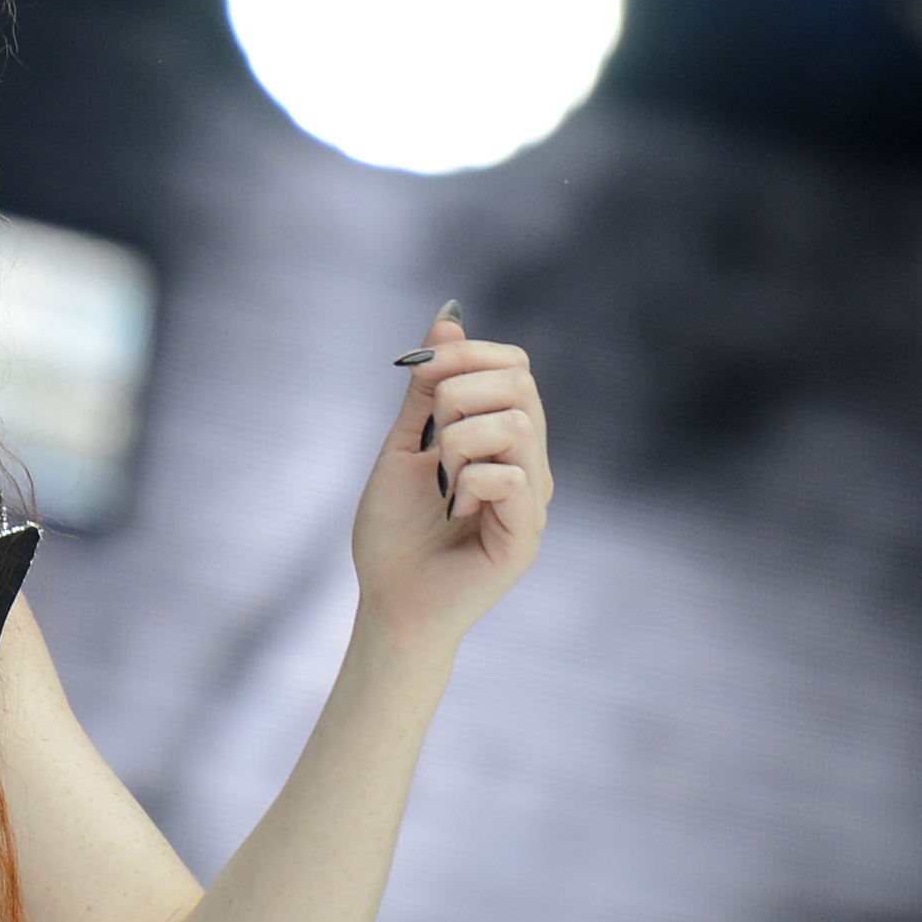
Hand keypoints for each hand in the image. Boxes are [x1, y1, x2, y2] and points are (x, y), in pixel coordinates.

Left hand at [355, 302, 550, 651]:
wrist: (388, 602)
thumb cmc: (395, 532)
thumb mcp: (404, 445)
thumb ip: (429, 389)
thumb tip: (447, 319)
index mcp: (503, 438)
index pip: (515, 365)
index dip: (469, 355)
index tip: (422, 376)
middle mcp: (528, 463)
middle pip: (520, 383)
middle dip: (458, 395)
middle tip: (430, 441)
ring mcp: (532, 499)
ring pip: (517, 423)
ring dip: (459, 440)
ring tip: (441, 479)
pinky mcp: (526, 536)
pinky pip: (512, 477)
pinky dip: (469, 480)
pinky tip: (454, 507)